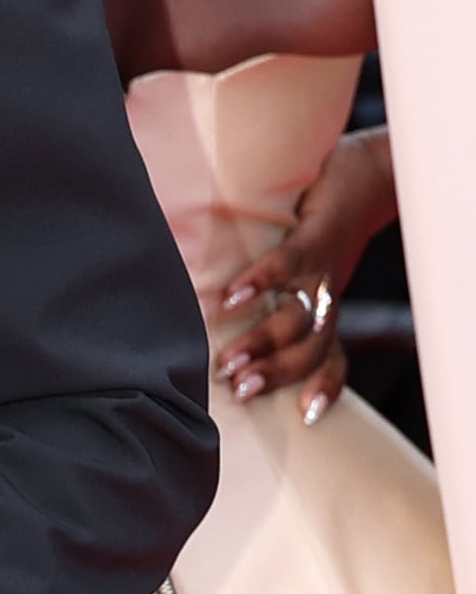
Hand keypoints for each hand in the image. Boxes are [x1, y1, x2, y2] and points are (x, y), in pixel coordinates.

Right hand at [218, 126, 397, 424]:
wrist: (368, 175)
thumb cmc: (326, 219)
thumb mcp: (311, 260)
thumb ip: (280, 285)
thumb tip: (224, 303)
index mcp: (327, 303)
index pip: (332, 356)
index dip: (324, 388)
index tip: (304, 418)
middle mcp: (328, 293)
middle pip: (309, 348)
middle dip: (274, 373)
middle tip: (238, 391)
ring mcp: (322, 267)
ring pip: (296, 318)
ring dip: (261, 344)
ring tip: (227, 362)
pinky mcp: (313, 235)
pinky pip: (286, 265)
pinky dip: (257, 284)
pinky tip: (230, 298)